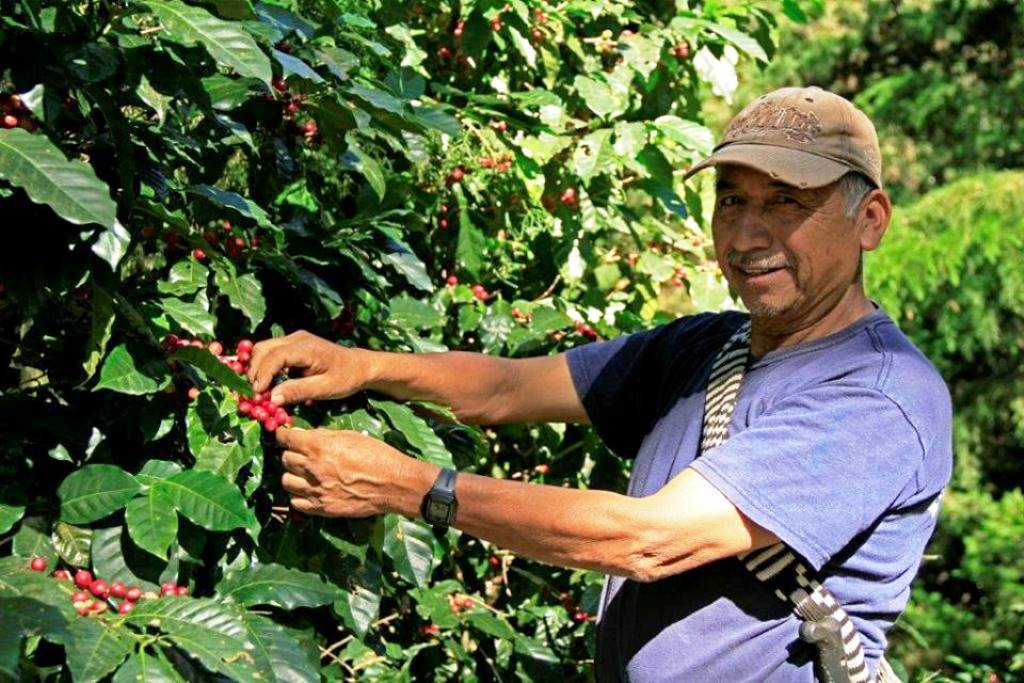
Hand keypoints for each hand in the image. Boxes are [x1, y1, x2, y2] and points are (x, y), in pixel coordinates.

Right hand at [247, 330, 369, 405]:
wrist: (358, 366)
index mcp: (307, 348)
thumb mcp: (325, 389)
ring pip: (263, 349)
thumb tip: (272, 398)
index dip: (262, 374)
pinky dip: (264, 366)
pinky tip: (266, 384)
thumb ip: (299, 391)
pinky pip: (270, 352)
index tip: (258, 393)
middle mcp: (297, 338)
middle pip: (263, 349)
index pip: (276, 356)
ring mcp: (294, 339)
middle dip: (254, 371)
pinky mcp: (292, 345)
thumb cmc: (345, 378)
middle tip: (254, 394)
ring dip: (257, 369)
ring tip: (259, 390)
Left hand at [276, 427, 434, 517]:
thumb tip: (305, 435)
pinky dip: (299, 495)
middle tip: (300, 454)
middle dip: (290, 454)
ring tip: (304, 474)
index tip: (285, 436)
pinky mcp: (321, 508)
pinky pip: (295, 502)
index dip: (283, 435)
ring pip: (286, 481)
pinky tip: (309, 490)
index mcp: (319, 446)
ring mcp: (315, 490)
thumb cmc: (377, 455)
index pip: (286, 438)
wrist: (394, 484)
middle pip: (285, 459)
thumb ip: (325, 436)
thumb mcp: (351, 436)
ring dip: (293, 475)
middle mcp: (313, 468)